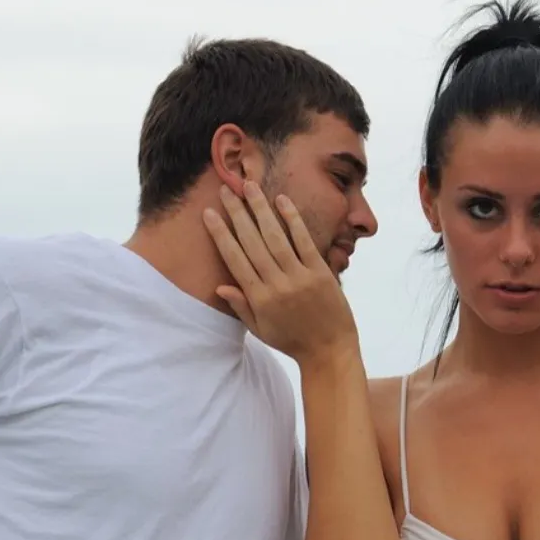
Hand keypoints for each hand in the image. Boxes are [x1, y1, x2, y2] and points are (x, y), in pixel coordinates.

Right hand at [203, 182, 357, 362]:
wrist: (329, 352)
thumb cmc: (293, 342)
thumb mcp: (261, 330)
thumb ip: (241, 307)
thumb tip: (219, 287)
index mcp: (259, 299)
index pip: (235, 260)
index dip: (221, 235)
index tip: (209, 214)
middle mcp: (277, 285)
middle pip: (252, 242)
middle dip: (237, 214)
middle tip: (226, 190)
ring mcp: (300, 278)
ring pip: (275, 237)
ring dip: (261, 210)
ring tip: (250, 186)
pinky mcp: (321, 273)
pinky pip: (304, 241)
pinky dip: (293, 220)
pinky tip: (282, 201)